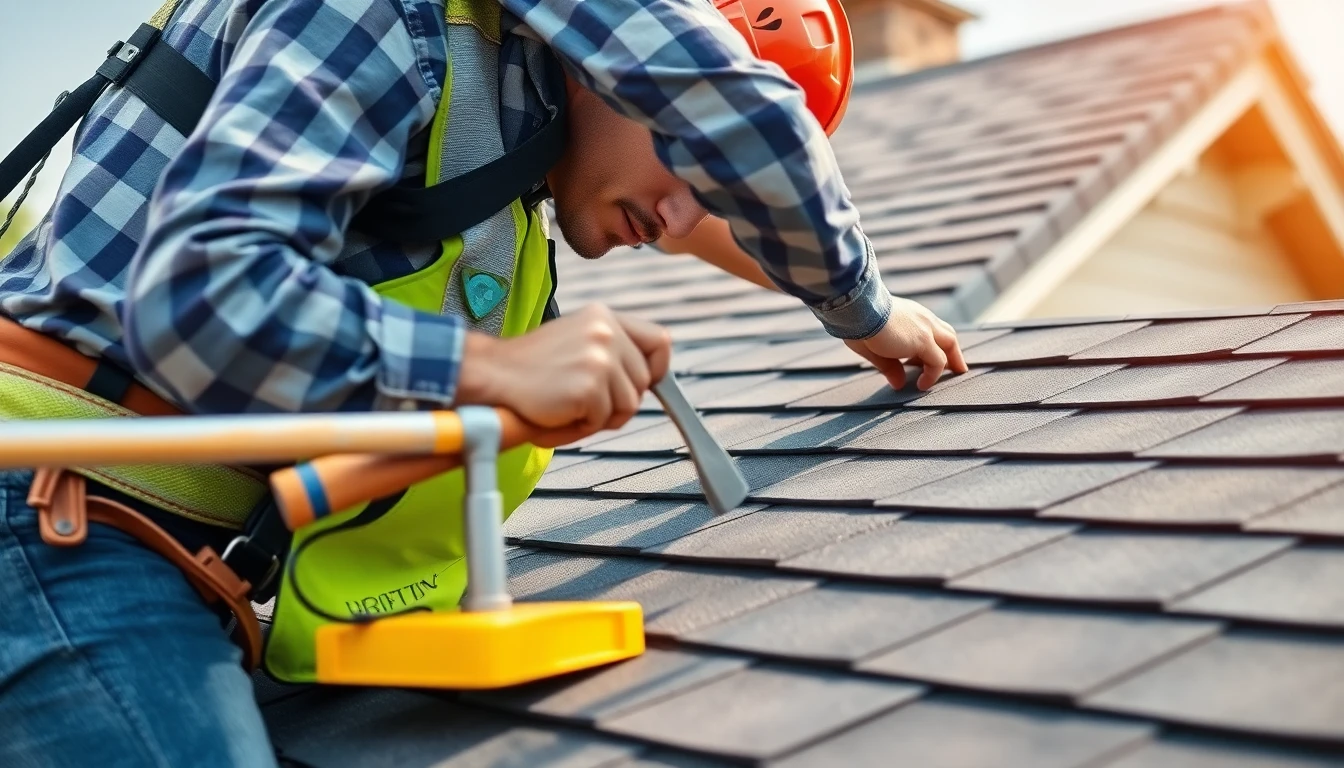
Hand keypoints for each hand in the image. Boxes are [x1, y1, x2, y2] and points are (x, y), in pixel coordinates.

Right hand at [457, 304, 671, 445]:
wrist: (492, 375)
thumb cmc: (531, 368)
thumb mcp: (578, 341)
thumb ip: (612, 350)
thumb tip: (651, 378)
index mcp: (603, 317)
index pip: (659, 341)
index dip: (657, 368)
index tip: (644, 384)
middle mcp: (606, 331)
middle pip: (644, 382)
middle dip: (619, 400)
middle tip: (586, 402)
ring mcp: (599, 358)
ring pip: (629, 405)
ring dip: (601, 416)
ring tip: (568, 405)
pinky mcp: (589, 386)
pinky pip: (604, 420)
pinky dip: (582, 426)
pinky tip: (558, 411)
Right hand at [844, 297, 967, 390]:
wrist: (857, 308)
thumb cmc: (857, 322)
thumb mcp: (873, 347)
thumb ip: (889, 365)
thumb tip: (898, 382)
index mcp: (909, 314)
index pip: (930, 328)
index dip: (934, 344)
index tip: (930, 359)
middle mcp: (921, 318)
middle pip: (947, 334)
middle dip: (953, 352)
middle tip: (956, 366)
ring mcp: (925, 328)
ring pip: (949, 344)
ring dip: (952, 361)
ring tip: (954, 375)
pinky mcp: (923, 341)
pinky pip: (937, 362)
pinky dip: (933, 375)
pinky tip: (922, 385)